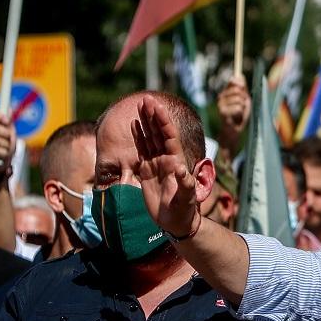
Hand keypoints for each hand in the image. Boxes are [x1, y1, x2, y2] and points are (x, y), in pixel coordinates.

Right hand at [0, 109, 15, 177]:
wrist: (4, 156)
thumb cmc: (7, 141)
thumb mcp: (11, 129)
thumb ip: (9, 120)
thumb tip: (9, 108)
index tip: (7, 121)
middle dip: (5, 133)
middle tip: (10, 137)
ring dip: (6, 144)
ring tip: (7, 146)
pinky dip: (3, 152)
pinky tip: (3, 152)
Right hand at [133, 96, 200, 237]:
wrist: (175, 221)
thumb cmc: (184, 210)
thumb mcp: (186, 198)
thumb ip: (184, 184)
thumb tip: (179, 168)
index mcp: (176, 161)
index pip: (169, 137)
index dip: (163, 121)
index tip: (157, 107)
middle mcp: (167, 159)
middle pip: (159, 132)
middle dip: (153, 116)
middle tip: (145, 99)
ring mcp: (156, 163)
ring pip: (150, 138)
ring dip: (145, 122)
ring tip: (140, 106)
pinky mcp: (147, 171)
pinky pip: (142, 150)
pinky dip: (138, 137)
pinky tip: (134, 125)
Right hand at [216, 77, 250, 149]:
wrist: (234, 130)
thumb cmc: (239, 115)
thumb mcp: (243, 100)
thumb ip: (242, 88)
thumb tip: (240, 74)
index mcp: (226, 93)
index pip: (232, 81)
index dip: (239, 82)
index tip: (243, 86)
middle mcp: (221, 97)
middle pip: (238, 90)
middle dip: (244, 99)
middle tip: (243, 106)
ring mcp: (221, 105)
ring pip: (239, 100)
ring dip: (243, 108)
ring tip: (239, 113)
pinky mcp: (223, 112)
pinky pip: (238, 108)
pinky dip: (241, 114)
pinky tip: (237, 118)